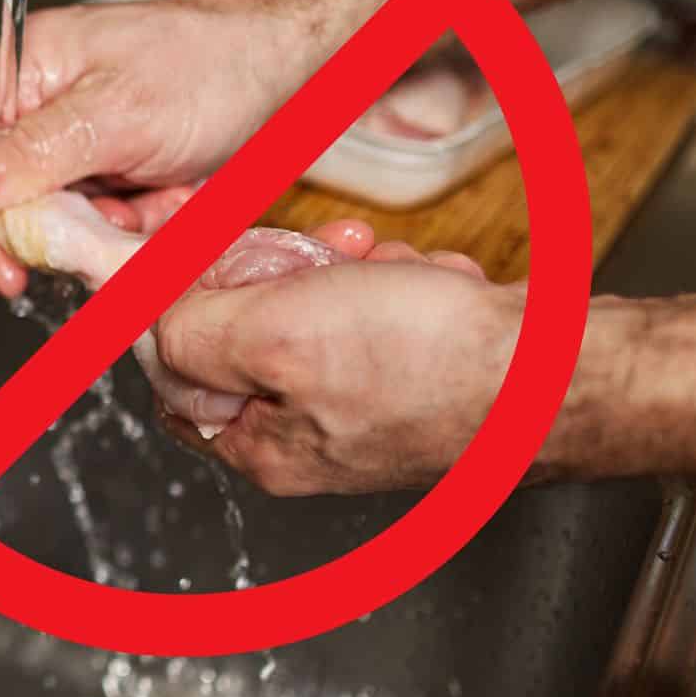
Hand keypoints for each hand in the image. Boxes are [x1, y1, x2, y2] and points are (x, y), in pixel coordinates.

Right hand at [0, 0, 311, 295]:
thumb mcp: (119, 112)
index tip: (6, 265)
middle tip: (87, 252)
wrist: (285, 66)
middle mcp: (45, 109)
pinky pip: (106, 224)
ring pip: (61, 220)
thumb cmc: (211, 64)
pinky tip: (173, 204)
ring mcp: (83, 144)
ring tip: (155, 209)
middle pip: (6, 196)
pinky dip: (137, 228)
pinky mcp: (119, 172)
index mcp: (27, 72)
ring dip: (105, 233)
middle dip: (51, 231)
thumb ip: (36, 152)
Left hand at [155, 232, 522, 495]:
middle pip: (245, 332)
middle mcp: (305, 435)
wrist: (557, 369)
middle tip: (316, 252)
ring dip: (341, 271)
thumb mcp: (278, 334)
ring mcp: (359, 405)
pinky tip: (424, 285)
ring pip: (311, 309)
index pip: (175, 372)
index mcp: (260, 444)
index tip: (195, 252)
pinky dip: (392, 284)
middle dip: (278, 273)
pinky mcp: (406, 374)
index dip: (178, 304)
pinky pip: (370, 310)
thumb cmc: (433, 364)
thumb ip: (191, 329)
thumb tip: (138, 320)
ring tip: (384, 269)